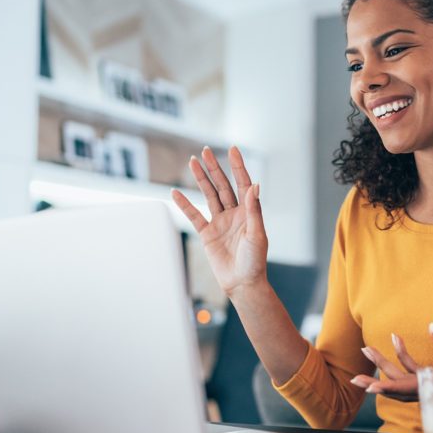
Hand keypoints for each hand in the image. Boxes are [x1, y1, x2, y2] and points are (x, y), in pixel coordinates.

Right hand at [171, 146, 267, 295]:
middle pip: (223, 185)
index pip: (242, 184)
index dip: (237, 167)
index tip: (232, 149)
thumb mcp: (257, 234)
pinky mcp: (207, 234)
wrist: (242, 284)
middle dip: (214, 168)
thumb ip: (254, 210)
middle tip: (205, 151)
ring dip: (201, 179)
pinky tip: (176, 192)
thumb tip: (255, 185)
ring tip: (192, 162)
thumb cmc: (255, 262)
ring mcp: (220, 222)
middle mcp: (234, 214)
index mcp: (248, 212)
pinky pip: (194, 216)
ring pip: (209, 196)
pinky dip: (185, 204)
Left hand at [349, 323, 432, 401]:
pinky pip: (415, 373)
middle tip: (354, 376)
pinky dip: (403, 359)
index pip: (410, 388)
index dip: (389, 387)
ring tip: (368, 349)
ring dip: (386, 367)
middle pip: (400, 388)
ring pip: (404, 381)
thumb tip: (432, 326)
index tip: (370, 387)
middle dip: (377, 379)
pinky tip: (397, 340)